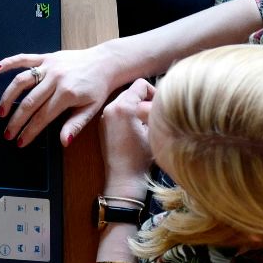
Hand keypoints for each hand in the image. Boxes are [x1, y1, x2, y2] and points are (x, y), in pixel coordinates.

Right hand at [0, 42, 129, 147]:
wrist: (105, 62)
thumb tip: (63, 142)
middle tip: (7, 134)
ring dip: (8, 97)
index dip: (30, 131)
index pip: (42, 117)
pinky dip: (9, 62)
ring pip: (21, 81)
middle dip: (16, 120)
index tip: (20, 141)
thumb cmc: (98, 87)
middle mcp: (55, 79)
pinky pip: (24, 59)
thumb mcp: (92, 109)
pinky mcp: (46, 57)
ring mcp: (49, 66)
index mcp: (67, 94)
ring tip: (1, 112)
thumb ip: (75, 125)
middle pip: (29, 102)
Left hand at [100, 79, 155, 193]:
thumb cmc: (142, 157)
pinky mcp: (102, 126)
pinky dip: (127, 115)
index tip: (159, 106)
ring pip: (124, 101)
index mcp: (124, 106)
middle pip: (131, 91)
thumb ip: (154, 111)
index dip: (154, 92)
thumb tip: (157, 102)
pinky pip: (117, 112)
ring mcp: (104, 117)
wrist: (124, 178)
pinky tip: (135, 130)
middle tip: (154, 115)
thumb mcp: (154, 130)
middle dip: (144, 100)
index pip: (141, 84)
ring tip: (145, 124)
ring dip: (135, 107)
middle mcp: (111, 108)